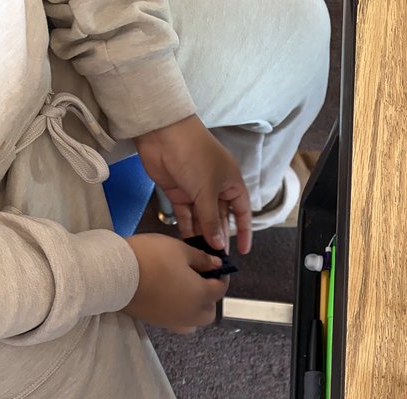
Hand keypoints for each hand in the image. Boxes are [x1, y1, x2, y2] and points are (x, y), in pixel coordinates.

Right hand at [122, 234, 227, 332]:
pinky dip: (180, 313)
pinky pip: (176, 323)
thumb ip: (202, 259)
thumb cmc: (151, 257)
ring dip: (196, 309)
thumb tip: (216, 266)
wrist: (115, 274)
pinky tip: (170, 298)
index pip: (220, 289)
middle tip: (201, 278)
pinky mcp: (157, 322)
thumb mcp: (179, 249)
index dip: (222, 275)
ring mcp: (173, 321)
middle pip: (210, 311)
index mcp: (201, 295)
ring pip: (194, 321)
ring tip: (185, 290)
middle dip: (210, 296)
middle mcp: (190, 313)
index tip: (216, 265)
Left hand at [134, 115, 251, 254]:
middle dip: (219, 236)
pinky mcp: (179, 192)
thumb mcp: (207, 191)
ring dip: (203, 235)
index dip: (244, 231)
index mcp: (231, 183)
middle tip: (218, 258)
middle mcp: (216, 187)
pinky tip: (189, 243)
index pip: (242, 211)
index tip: (243, 250)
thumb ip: (212, 220)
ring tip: (204, 255)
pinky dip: (188, 228)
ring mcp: (197, 190)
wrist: (162, 133)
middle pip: (221, 218)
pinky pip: (187, 215)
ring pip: (203, 218)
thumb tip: (218, 244)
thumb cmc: (194, 154)